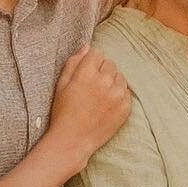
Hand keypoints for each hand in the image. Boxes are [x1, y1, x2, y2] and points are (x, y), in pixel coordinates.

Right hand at [48, 48, 130, 165]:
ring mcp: (118, 95)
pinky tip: (106, 105)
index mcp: (87, 72)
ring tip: (100, 96)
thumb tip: (87, 47)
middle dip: (102, 71)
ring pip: (120, 77)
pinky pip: (126, 92)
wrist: (73, 140)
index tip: (85, 73)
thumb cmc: (63, 111)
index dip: (90, 62)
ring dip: (112, 82)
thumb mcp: (61, 83)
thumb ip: (74, 62)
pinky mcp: (125, 107)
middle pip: (110, 64)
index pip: (97, 54)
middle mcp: (105, 81)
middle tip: (92, 87)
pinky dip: (119, 95)